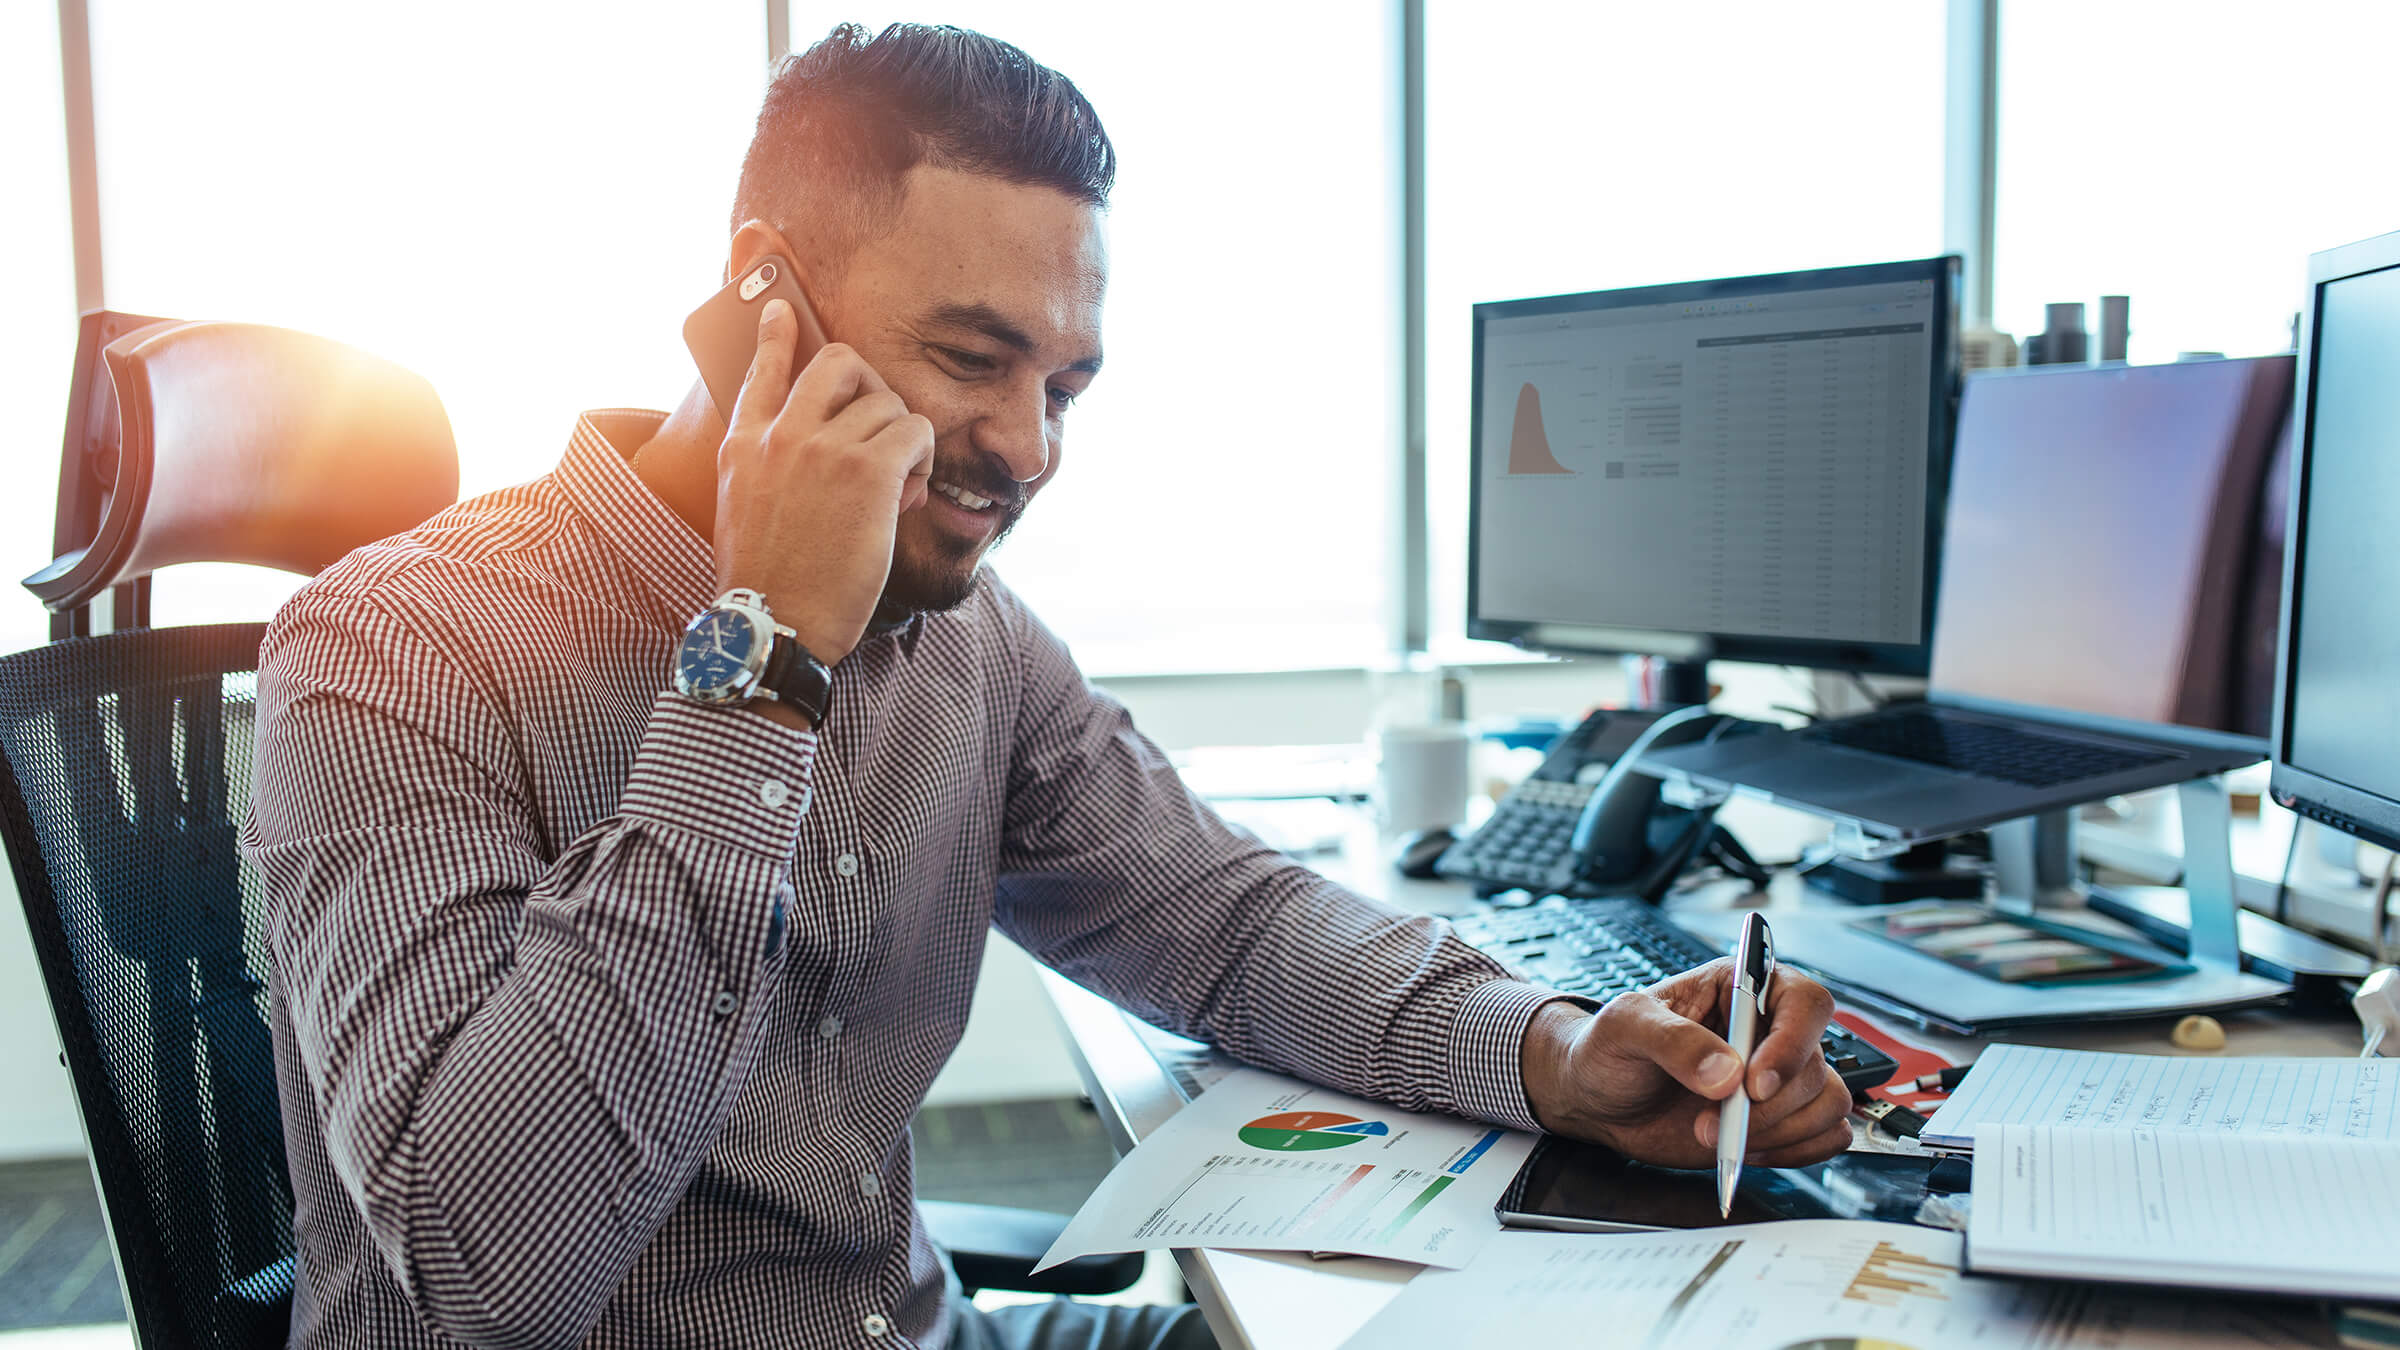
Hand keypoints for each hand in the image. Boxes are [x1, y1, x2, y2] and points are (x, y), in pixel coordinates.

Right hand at [712, 299, 934, 666]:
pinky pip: (916, 431)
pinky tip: (908, 492)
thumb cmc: (768, 584)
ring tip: (896, 485)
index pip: (759, 371)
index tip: (782, 309)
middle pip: (838, 362)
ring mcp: (824, 449)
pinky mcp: (868, 471)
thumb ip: (769, 469)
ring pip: (888, 402)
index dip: (774, 336)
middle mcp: (781, 436)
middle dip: (870, 383)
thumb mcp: (743, 511)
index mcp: (743, 446)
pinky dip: (922, 457)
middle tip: (881, 422)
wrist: (776, 625)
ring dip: (902, 438)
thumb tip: (818, 448)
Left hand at [1518, 958, 1852, 1169]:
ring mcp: (1778, 1076)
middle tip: (1707, 1123)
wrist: (1598, 1098)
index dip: (1792, 1044)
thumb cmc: (1609, 1047)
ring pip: (1826, 1104)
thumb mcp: (1625, 1026)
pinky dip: (1794, 1151)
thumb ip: (1673, 1040)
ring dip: (1777, 1132)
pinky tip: (1746, 1150)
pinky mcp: (1780, 1118)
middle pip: (1814, 1066)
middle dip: (1764, 1107)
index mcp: (1742, 987)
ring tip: (1717, 1137)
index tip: (1753, 1083)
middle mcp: (1769, 1030)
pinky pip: (1826, 1135)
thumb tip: (1726, 1073)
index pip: (1805, 1001)